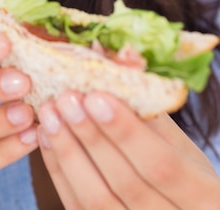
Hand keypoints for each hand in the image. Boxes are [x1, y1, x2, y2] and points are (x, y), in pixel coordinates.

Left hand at [38, 91, 219, 208]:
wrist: (174, 209)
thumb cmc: (180, 171)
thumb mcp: (177, 141)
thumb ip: (148, 106)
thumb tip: (120, 54)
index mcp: (203, 197)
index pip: (161, 165)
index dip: (126, 132)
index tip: (95, 95)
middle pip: (125, 182)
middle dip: (91, 137)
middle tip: (65, 98)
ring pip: (96, 199)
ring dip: (68, 151)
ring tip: (50, 113)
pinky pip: (77, 207)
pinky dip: (58, 171)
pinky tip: (45, 136)